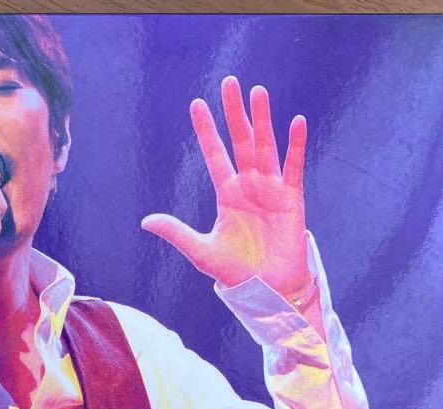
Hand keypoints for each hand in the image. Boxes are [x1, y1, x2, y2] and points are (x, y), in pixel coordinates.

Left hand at [142, 76, 311, 300]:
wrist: (268, 291)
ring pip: (265, 146)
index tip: (196, 105)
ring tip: (258, 91)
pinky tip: (297, 122)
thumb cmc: (237, 273)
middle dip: (234, 113)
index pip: (215, 155)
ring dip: (263, 120)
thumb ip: (177, 233)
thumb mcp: (202, 252)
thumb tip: (146, 221)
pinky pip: (294, 167)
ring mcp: (271, 189)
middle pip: (241, 141)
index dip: (206, 131)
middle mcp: (249, 186)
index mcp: (227, 195)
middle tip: (229, 82)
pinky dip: (296, 146)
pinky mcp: (292, 199)